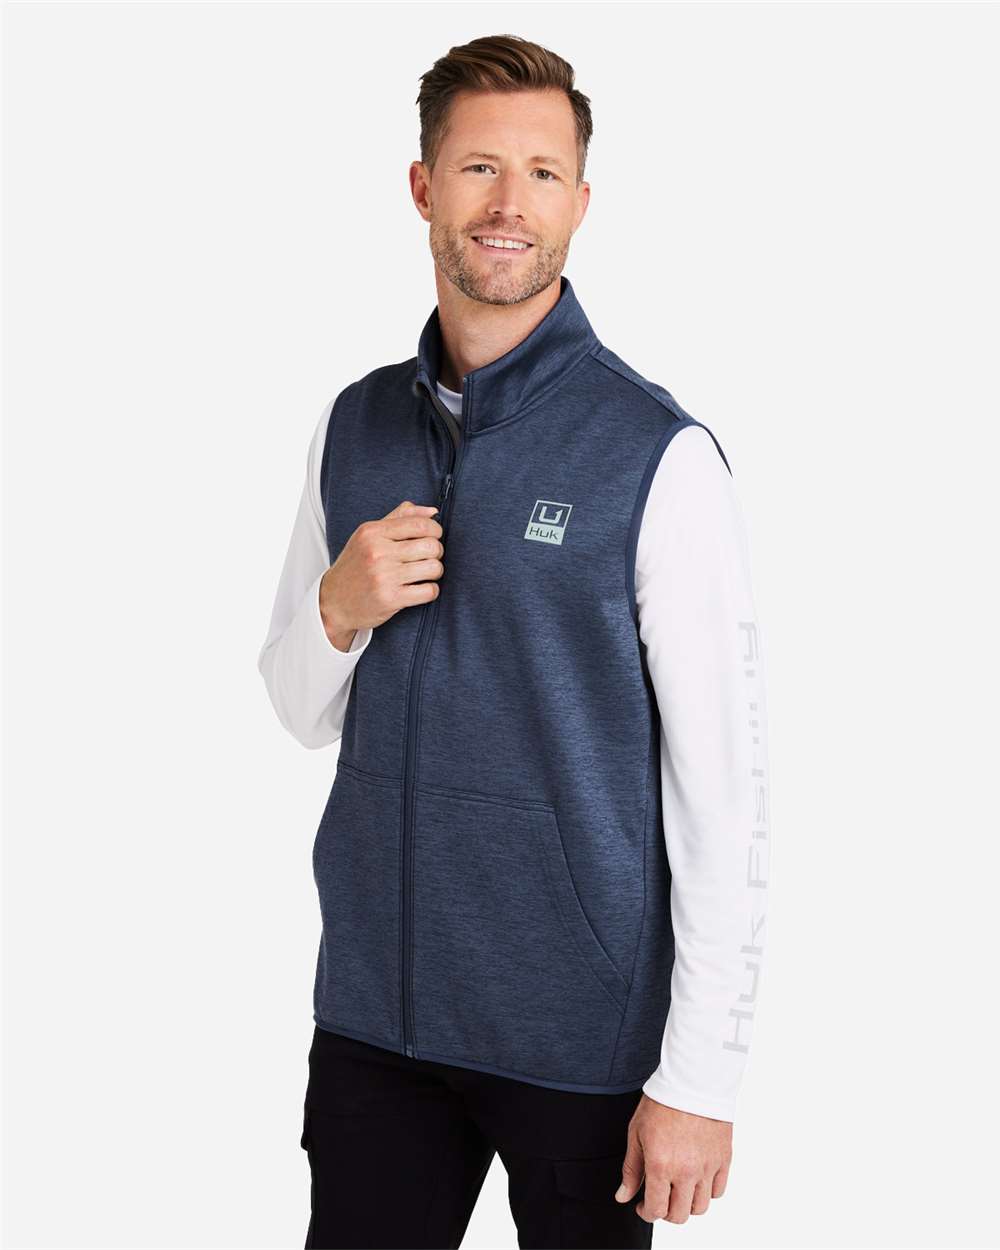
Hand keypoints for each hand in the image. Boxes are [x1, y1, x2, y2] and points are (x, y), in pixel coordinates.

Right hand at [319, 500, 443, 650]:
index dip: (435, 531)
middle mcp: (377, 552)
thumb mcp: (368, 536)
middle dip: (436, 552)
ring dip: (435, 572)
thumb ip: (399, 518)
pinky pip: (429, 591)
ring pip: (434, 568)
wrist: (333, 602)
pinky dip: (431, 591)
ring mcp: (383, 576)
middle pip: (431, 546)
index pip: (420, 524)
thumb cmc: (355, 567)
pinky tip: (420, 589)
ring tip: (424, 574)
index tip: (432, 538)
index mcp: (372, 532)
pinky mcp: (390, 599)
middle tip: (428, 558)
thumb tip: (432, 511)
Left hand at [614, 1094, 731, 1224]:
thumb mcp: (636, 1133)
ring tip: (678, 1189)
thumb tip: (623, 1197)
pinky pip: (718, 1191)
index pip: (656, 1210)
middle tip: (659, 1198)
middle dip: (666, 1212)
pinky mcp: (724, 1159)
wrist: (692, 1080)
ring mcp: (707, 1167)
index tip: (643, 1206)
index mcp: (660, 1165)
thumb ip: (631, 1169)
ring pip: (700, 1208)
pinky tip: (696, 1178)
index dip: (647, 1213)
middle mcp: (686, 1171)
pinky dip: (707, 1191)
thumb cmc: (661, 1103)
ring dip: (687, 1204)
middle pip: (679, 1215)